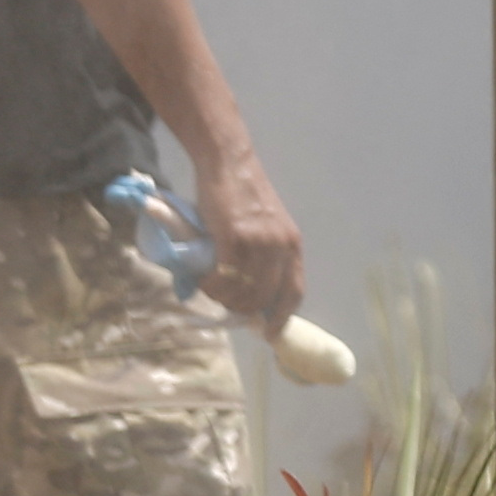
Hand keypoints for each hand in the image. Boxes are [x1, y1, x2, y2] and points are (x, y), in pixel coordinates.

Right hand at [199, 151, 305, 327]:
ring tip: (209, 288)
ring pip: (242, 290)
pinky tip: (202, 278)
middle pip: (265, 297)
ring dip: (223, 297)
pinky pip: (223, 275)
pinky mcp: (234, 236)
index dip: (281, 317)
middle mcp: (281, 246)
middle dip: (242, 309)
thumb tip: (243, 290)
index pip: (294, 292)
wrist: (227, 161)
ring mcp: (259, 242)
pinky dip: (210, 283)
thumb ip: (260, 256)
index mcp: (292, 246)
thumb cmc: (240, 194)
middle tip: (223, 304)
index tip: (269, 334)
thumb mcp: (263, 226)